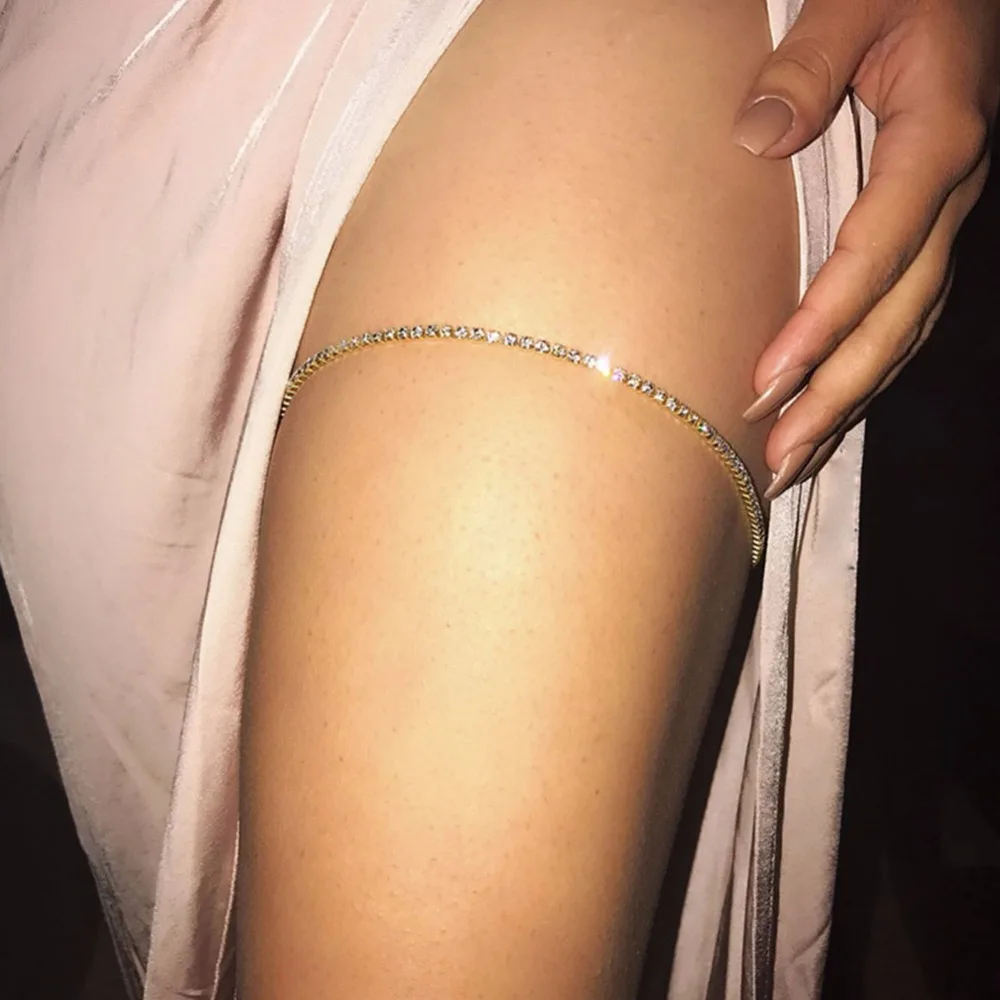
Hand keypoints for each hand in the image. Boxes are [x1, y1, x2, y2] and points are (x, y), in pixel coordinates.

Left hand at [733, 0, 998, 499]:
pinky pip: (903, 315)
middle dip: (836, 394)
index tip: (767, 376)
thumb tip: (756, 137)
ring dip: (849, 400)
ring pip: (905, 330)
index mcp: (938, 142)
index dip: (826, 320)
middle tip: (778, 456)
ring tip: (794, 459)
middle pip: (898, 318)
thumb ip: (809, 64)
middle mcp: (951, 195)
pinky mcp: (928, 232)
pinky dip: (865, 370)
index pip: (879, 252)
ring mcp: (946, 220)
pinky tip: (828, 408)